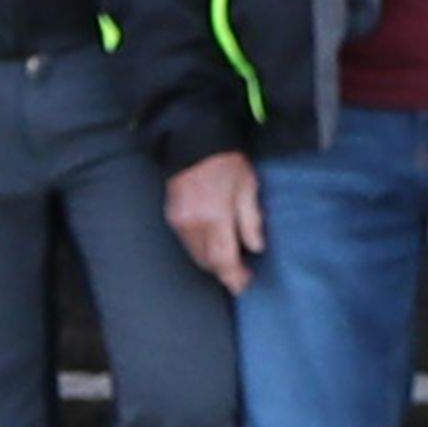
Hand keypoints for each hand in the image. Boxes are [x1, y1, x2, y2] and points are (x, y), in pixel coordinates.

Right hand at [165, 153, 267, 283]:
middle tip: (240, 275)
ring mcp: (180, 221)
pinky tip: (212, 246)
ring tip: (229, 262)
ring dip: (212, 262)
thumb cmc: (227, 162)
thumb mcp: (248, 188)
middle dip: (224, 272)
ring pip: (196, 255)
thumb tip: (256, 247)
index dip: (234, 276)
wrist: (196, 143)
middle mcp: (194, 224)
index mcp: (216, 217)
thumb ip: (251, 221)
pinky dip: (200, 249)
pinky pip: (187, 243)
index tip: (244, 283)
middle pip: (208, 262)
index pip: (224, 259)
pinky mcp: (172, 216)